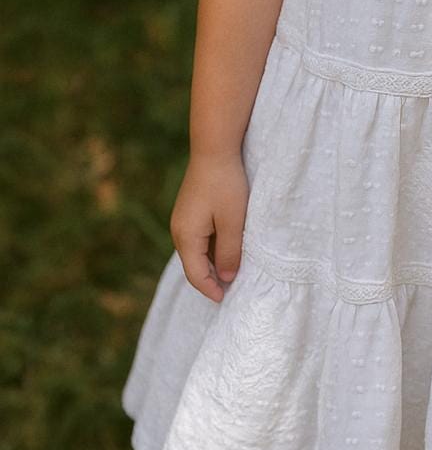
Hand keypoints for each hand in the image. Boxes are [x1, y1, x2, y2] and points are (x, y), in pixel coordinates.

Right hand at [169, 150, 249, 302]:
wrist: (214, 149)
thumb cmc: (226, 184)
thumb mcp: (233, 221)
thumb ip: (230, 252)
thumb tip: (227, 278)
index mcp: (186, 237)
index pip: (195, 274)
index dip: (211, 289)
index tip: (226, 299)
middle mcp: (179, 231)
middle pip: (193, 265)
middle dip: (211, 279)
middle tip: (232, 289)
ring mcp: (182, 220)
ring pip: (197, 252)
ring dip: (213, 263)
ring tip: (234, 271)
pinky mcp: (190, 211)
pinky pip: (199, 238)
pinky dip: (212, 248)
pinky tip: (228, 247)